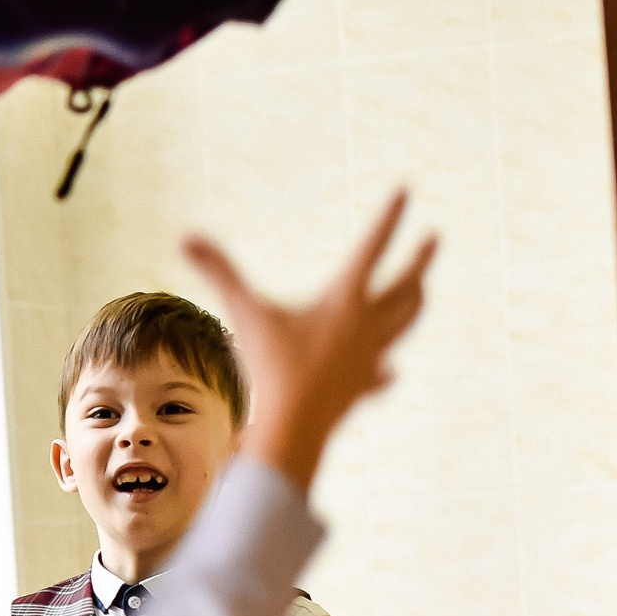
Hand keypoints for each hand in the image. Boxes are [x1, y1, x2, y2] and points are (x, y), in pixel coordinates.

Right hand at [182, 191, 437, 493]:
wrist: (294, 426)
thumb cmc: (270, 367)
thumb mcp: (243, 313)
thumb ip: (218, 272)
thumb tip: (183, 235)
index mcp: (345, 299)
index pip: (372, 247)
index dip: (389, 216)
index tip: (406, 190)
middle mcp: (368, 324)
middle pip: (406, 285)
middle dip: (420, 259)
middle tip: (433, 238)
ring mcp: (371, 356)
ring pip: (405, 323)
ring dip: (415, 303)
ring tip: (421, 291)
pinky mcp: (364, 386)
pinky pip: (382, 373)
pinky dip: (385, 368)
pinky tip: (388, 370)